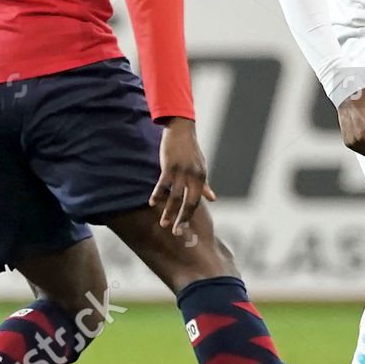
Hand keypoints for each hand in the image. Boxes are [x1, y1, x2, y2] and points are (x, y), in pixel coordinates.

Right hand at [150, 118, 216, 235]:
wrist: (182, 130)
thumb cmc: (191, 151)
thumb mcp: (201, 168)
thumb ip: (204, 185)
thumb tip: (212, 199)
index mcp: (201, 178)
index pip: (196, 202)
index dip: (189, 216)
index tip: (183, 228)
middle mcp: (193, 177)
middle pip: (187, 203)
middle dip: (181, 219)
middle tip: (176, 233)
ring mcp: (181, 172)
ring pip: (174, 196)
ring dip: (168, 211)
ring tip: (163, 224)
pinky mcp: (169, 166)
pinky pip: (163, 184)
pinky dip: (158, 194)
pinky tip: (152, 203)